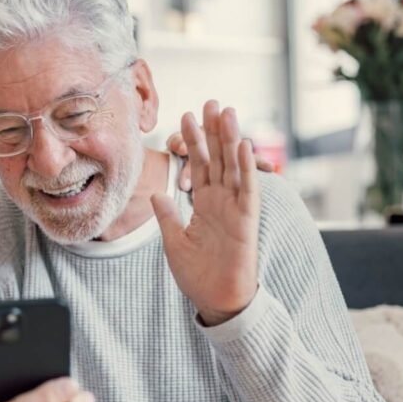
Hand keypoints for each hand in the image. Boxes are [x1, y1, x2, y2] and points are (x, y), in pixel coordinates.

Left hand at [151, 101, 260, 325]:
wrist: (216, 300)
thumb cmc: (197, 274)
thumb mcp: (173, 240)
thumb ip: (167, 215)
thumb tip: (156, 192)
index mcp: (203, 203)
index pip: (198, 164)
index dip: (192, 141)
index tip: (184, 115)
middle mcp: (221, 200)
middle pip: (217, 157)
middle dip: (212, 129)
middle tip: (210, 101)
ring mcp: (235, 207)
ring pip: (233, 166)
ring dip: (230, 139)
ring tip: (226, 111)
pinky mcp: (247, 219)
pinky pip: (246, 189)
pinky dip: (246, 167)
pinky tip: (242, 145)